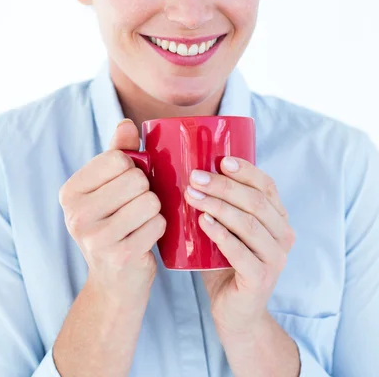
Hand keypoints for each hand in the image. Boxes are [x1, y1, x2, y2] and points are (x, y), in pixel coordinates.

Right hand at [58, 119, 165, 299]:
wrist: (114, 282)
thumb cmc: (114, 224)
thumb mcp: (109, 187)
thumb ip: (118, 153)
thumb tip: (126, 123)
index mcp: (70, 192)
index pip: (117, 158)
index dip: (132, 168)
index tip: (124, 186)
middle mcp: (76, 214)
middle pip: (136, 179)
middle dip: (145, 191)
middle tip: (135, 207)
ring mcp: (96, 238)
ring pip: (150, 201)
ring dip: (154, 211)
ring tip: (139, 223)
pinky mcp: (120, 256)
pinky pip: (158, 224)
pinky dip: (158, 229)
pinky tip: (144, 238)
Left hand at [184, 157, 294, 334]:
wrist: (234, 312)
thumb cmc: (225, 264)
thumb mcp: (227, 229)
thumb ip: (220, 205)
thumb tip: (189, 173)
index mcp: (278, 219)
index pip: (267, 186)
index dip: (246, 171)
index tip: (221, 160)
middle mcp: (284, 236)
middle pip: (255, 202)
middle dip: (223, 186)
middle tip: (195, 178)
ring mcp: (275, 259)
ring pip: (248, 224)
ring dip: (218, 206)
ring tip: (192, 196)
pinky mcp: (261, 279)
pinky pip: (240, 252)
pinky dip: (220, 234)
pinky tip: (203, 221)